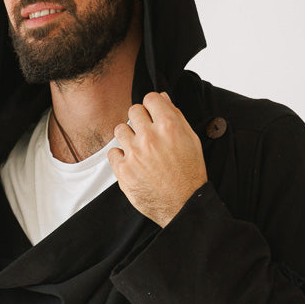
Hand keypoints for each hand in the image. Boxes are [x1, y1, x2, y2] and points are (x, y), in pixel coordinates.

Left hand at [108, 92, 207, 226]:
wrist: (183, 205)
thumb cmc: (190, 174)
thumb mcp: (191, 141)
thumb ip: (176, 116)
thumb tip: (162, 98)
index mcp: (169, 126)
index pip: (150, 98)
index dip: (152, 106)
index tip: (153, 115)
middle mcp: (150, 137)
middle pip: (133, 111)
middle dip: (140, 120)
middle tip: (147, 134)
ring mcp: (135, 154)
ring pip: (120, 129)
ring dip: (128, 136)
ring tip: (138, 149)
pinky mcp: (124, 171)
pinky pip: (113, 152)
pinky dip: (120, 157)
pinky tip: (132, 163)